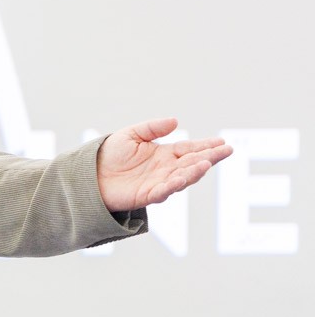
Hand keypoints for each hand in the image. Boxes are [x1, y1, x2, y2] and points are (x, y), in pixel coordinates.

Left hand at [96, 118, 232, 211]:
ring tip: (206, 163)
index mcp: (164, 154)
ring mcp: (158, 183)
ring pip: (182, 178)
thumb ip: (152, 128)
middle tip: (226, 150)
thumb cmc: (110, 155)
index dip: (206, 146)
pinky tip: (181, 178)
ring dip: (194, 172)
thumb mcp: (131, 135)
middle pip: (192, 163)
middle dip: (209, 157)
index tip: (222, 142)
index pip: (190, 149)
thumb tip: (175, 120)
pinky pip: (162, 191)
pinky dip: (172, 186)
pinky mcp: (147, 195)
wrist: (90, 174)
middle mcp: (166, 169)